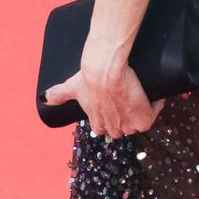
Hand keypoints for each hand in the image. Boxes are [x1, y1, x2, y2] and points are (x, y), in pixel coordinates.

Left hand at [43, 54, 164, 138]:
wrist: (104, 70)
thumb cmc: (88, 77)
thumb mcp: (72, 87)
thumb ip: (58, 94)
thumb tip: (44, 99)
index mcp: (97, 122)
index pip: (104, 128)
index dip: (108, 118)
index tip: (111, 105)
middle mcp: (112, 127)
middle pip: (122, 129)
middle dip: (125, 118)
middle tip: (127, 99)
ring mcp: (128, 125)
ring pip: (137, 124)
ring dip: (139, 113)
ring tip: (140, 96)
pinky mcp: (143, 118)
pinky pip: (152, 114)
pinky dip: (154, 105)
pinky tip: (151, 94)